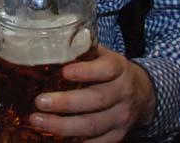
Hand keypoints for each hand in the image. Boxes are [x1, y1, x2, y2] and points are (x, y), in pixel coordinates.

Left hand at [30, 46, 155, 142]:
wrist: (142, 93)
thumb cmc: (111, 71)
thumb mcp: (101, 56)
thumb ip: (80, 52)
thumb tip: (45, 47)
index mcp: (118, 68)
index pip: (106, 69)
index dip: (86, 71)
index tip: (64, 72)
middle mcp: (123, 92)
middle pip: (96, 100)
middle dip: (65, 103)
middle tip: (40, 101)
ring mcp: (121, 116)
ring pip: (92, 125)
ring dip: (62, 125)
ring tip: (38, 120)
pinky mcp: (118, 135)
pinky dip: (76, 142)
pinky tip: (55, 137)